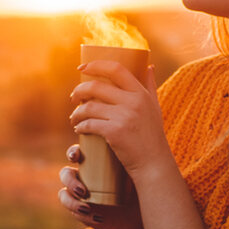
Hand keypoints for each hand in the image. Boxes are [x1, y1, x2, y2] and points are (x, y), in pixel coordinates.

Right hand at [58, 144, 142, 228]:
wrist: (132, 216)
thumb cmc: (135, 189)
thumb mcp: (136, 173)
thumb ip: (138, 157)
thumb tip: (143, 137)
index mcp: (92, 163)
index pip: (76, 153)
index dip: (72, 153)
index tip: (77, 156)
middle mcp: (82, 177)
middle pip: (65, 173)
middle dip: (69, 179)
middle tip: (82, 188)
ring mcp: (78, 194)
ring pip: (64, 192)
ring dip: (71, 199)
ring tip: (86, 205)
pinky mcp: (78, 209)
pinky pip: (70, 208)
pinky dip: (78, 212)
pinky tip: (92, 214)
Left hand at [69, 61, 172, 177]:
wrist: (153, 164)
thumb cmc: (152, 136)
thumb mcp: (155, 108)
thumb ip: (151, 86)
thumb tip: (148, 66)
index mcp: (141, 93)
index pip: (116, 69)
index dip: (96, 65)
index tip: (82, 67)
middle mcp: (133, 102)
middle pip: (96, 87)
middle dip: (79, 90)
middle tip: (73, 97)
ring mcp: (124, 117)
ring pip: (89, 107)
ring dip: (77, 112)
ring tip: (75, 117)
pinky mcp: (115, 132)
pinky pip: (89, 124)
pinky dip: (80, 126)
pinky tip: (79, 129)